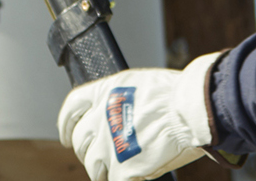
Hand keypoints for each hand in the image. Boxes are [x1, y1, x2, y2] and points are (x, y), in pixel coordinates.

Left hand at [58, 54, 220, 180]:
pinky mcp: (123, 168)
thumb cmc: (176, 93)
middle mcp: (101, 118)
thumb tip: (125, 113)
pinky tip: (134, 179)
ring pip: (93, 166)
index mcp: (105, 93)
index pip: (72, 108)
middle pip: (79, 141)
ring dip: (103, 171)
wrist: (190, 108)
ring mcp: (109, 145)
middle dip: (87, 152)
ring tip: (116, 172)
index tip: (65, 134)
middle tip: (100, 158)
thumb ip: (124, 100)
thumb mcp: (140, 84)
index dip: (66, 124)